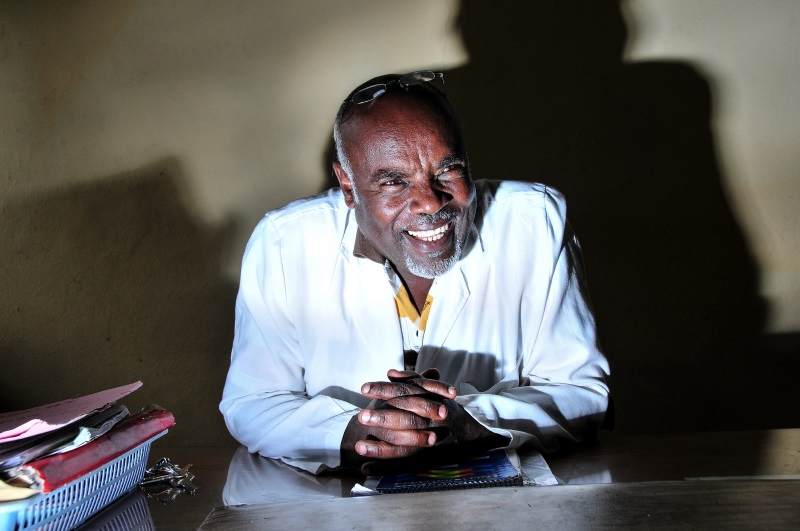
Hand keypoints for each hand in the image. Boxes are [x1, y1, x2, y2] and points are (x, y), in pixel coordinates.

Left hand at [340, 369, 509, 473]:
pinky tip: (365, 469)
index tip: (363, 388)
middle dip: (382, 417)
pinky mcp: (426, 459)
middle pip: (404, 418)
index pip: (405, 393)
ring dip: (379, 447)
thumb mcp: (436, 393)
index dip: (384, 390)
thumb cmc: (449, 410)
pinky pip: (405, 465)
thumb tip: (391, 373)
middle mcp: (430, 421)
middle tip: (360, 416)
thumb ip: (414, 381)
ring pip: (403, 444)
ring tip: (358, 446)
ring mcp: (428, 441)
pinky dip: (385, 467)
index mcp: (430, 401)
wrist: (475, 434)